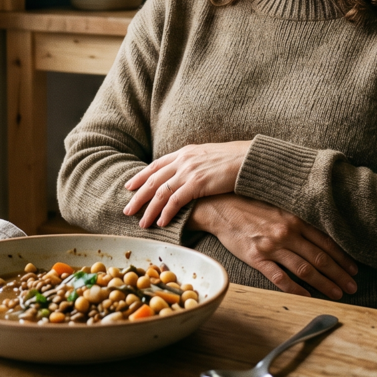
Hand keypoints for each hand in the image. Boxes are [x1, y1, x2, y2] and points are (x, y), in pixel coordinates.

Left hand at [123, 140, 251, 227]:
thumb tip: (185, 174)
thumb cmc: (233, 160)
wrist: (250, 159)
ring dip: (149, 210)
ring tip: (142, 223)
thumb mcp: (207, 157)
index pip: (155, 165)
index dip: (140, 176)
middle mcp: (182, 160)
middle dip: (138, 197)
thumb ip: (193, 164)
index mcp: (184, 153)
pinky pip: (176, 201)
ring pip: (161, 193)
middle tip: (127, 210)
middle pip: (153, 180)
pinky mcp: (198, 183)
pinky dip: (166, 213)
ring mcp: (189, 171)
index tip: (129, 186)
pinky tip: (161, 223)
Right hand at [187, 195, 358, 299]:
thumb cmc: (249, 205)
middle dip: (339, 274)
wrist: (219, 207)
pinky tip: (307, 296)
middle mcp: (287, 232)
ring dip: (324, 284)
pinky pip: (280, 277)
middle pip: (320, 257)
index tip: (354, 269)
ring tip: (336, 294)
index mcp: (294, 218)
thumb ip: (297, 218)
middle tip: (353, 287)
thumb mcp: (277, 206)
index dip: (343, 257)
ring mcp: (272, 246)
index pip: (326, 241)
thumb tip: (319, 231)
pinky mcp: (256, 258)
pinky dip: (296, 289)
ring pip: (305, 269)